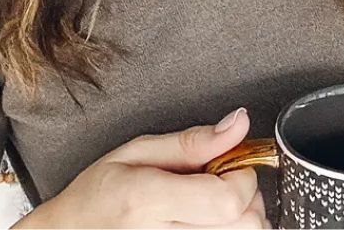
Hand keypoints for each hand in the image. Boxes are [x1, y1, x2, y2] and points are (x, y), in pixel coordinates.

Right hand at [26, 105, 267, 227]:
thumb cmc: (97, 197)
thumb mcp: (136, 151)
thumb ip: (192, 142)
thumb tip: (239, 124)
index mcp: (150, 200)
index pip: (229, 198)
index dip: (240, 173)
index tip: (227, 160)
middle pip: (246, 223)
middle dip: (244, 193)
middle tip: (218, 179)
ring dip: (238, 216)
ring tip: (207, 201)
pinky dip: (227, 229)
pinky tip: (205, 219)